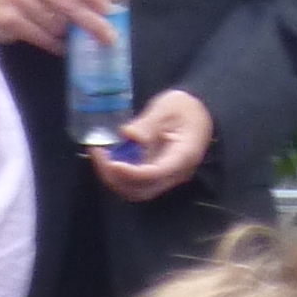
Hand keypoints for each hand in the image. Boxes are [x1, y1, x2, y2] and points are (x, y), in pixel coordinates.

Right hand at [0, 0, 127, 54]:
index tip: (108, 8)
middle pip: (67, 3)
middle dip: (91, 22)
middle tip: (109, 38)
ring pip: (55, 23)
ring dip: (69, 34)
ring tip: (75, 37)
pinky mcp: (6, 19)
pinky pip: (40, 37)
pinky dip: (55, 45)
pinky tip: (62, 47)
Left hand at [90, 89, 214, 201]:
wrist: (197, 112)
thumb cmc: (185, 107)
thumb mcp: (168, 106)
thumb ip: (149, 122)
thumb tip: (129, 136)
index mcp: (184, 155)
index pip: (155, 173)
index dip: (131, 172)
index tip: (111, 162)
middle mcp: (175, 173)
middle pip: (143, 189)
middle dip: (115, 177)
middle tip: (98, 154)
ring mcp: (165, 177)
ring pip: (136, 190)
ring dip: (114, 177)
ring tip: (99, 154)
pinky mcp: (155, 175)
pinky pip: (135, 183)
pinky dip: (118, 174)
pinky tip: (107, 157)